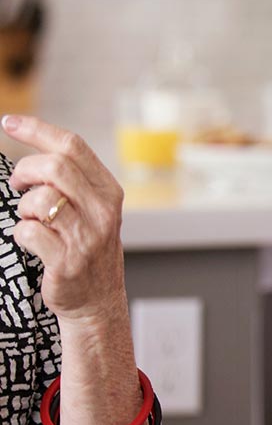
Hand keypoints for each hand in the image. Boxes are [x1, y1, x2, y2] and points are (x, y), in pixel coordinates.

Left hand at [3, 114, 127, 323]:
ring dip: (24, 208)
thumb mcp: (93, 210)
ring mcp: (87, 238)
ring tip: (32, 219)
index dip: (36, 130)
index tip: (8, 122)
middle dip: (25, 171)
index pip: (73, 147)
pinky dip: (22, 234)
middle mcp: (103, 212)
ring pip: (40, 200)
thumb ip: (74, 181)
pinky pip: (29, 232)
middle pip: (55, 168)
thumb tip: (35, 151)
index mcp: (109, 192)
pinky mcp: (67, 261)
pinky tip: (33, 242)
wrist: (97, 302)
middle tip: (18, 185)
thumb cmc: (87, 250)